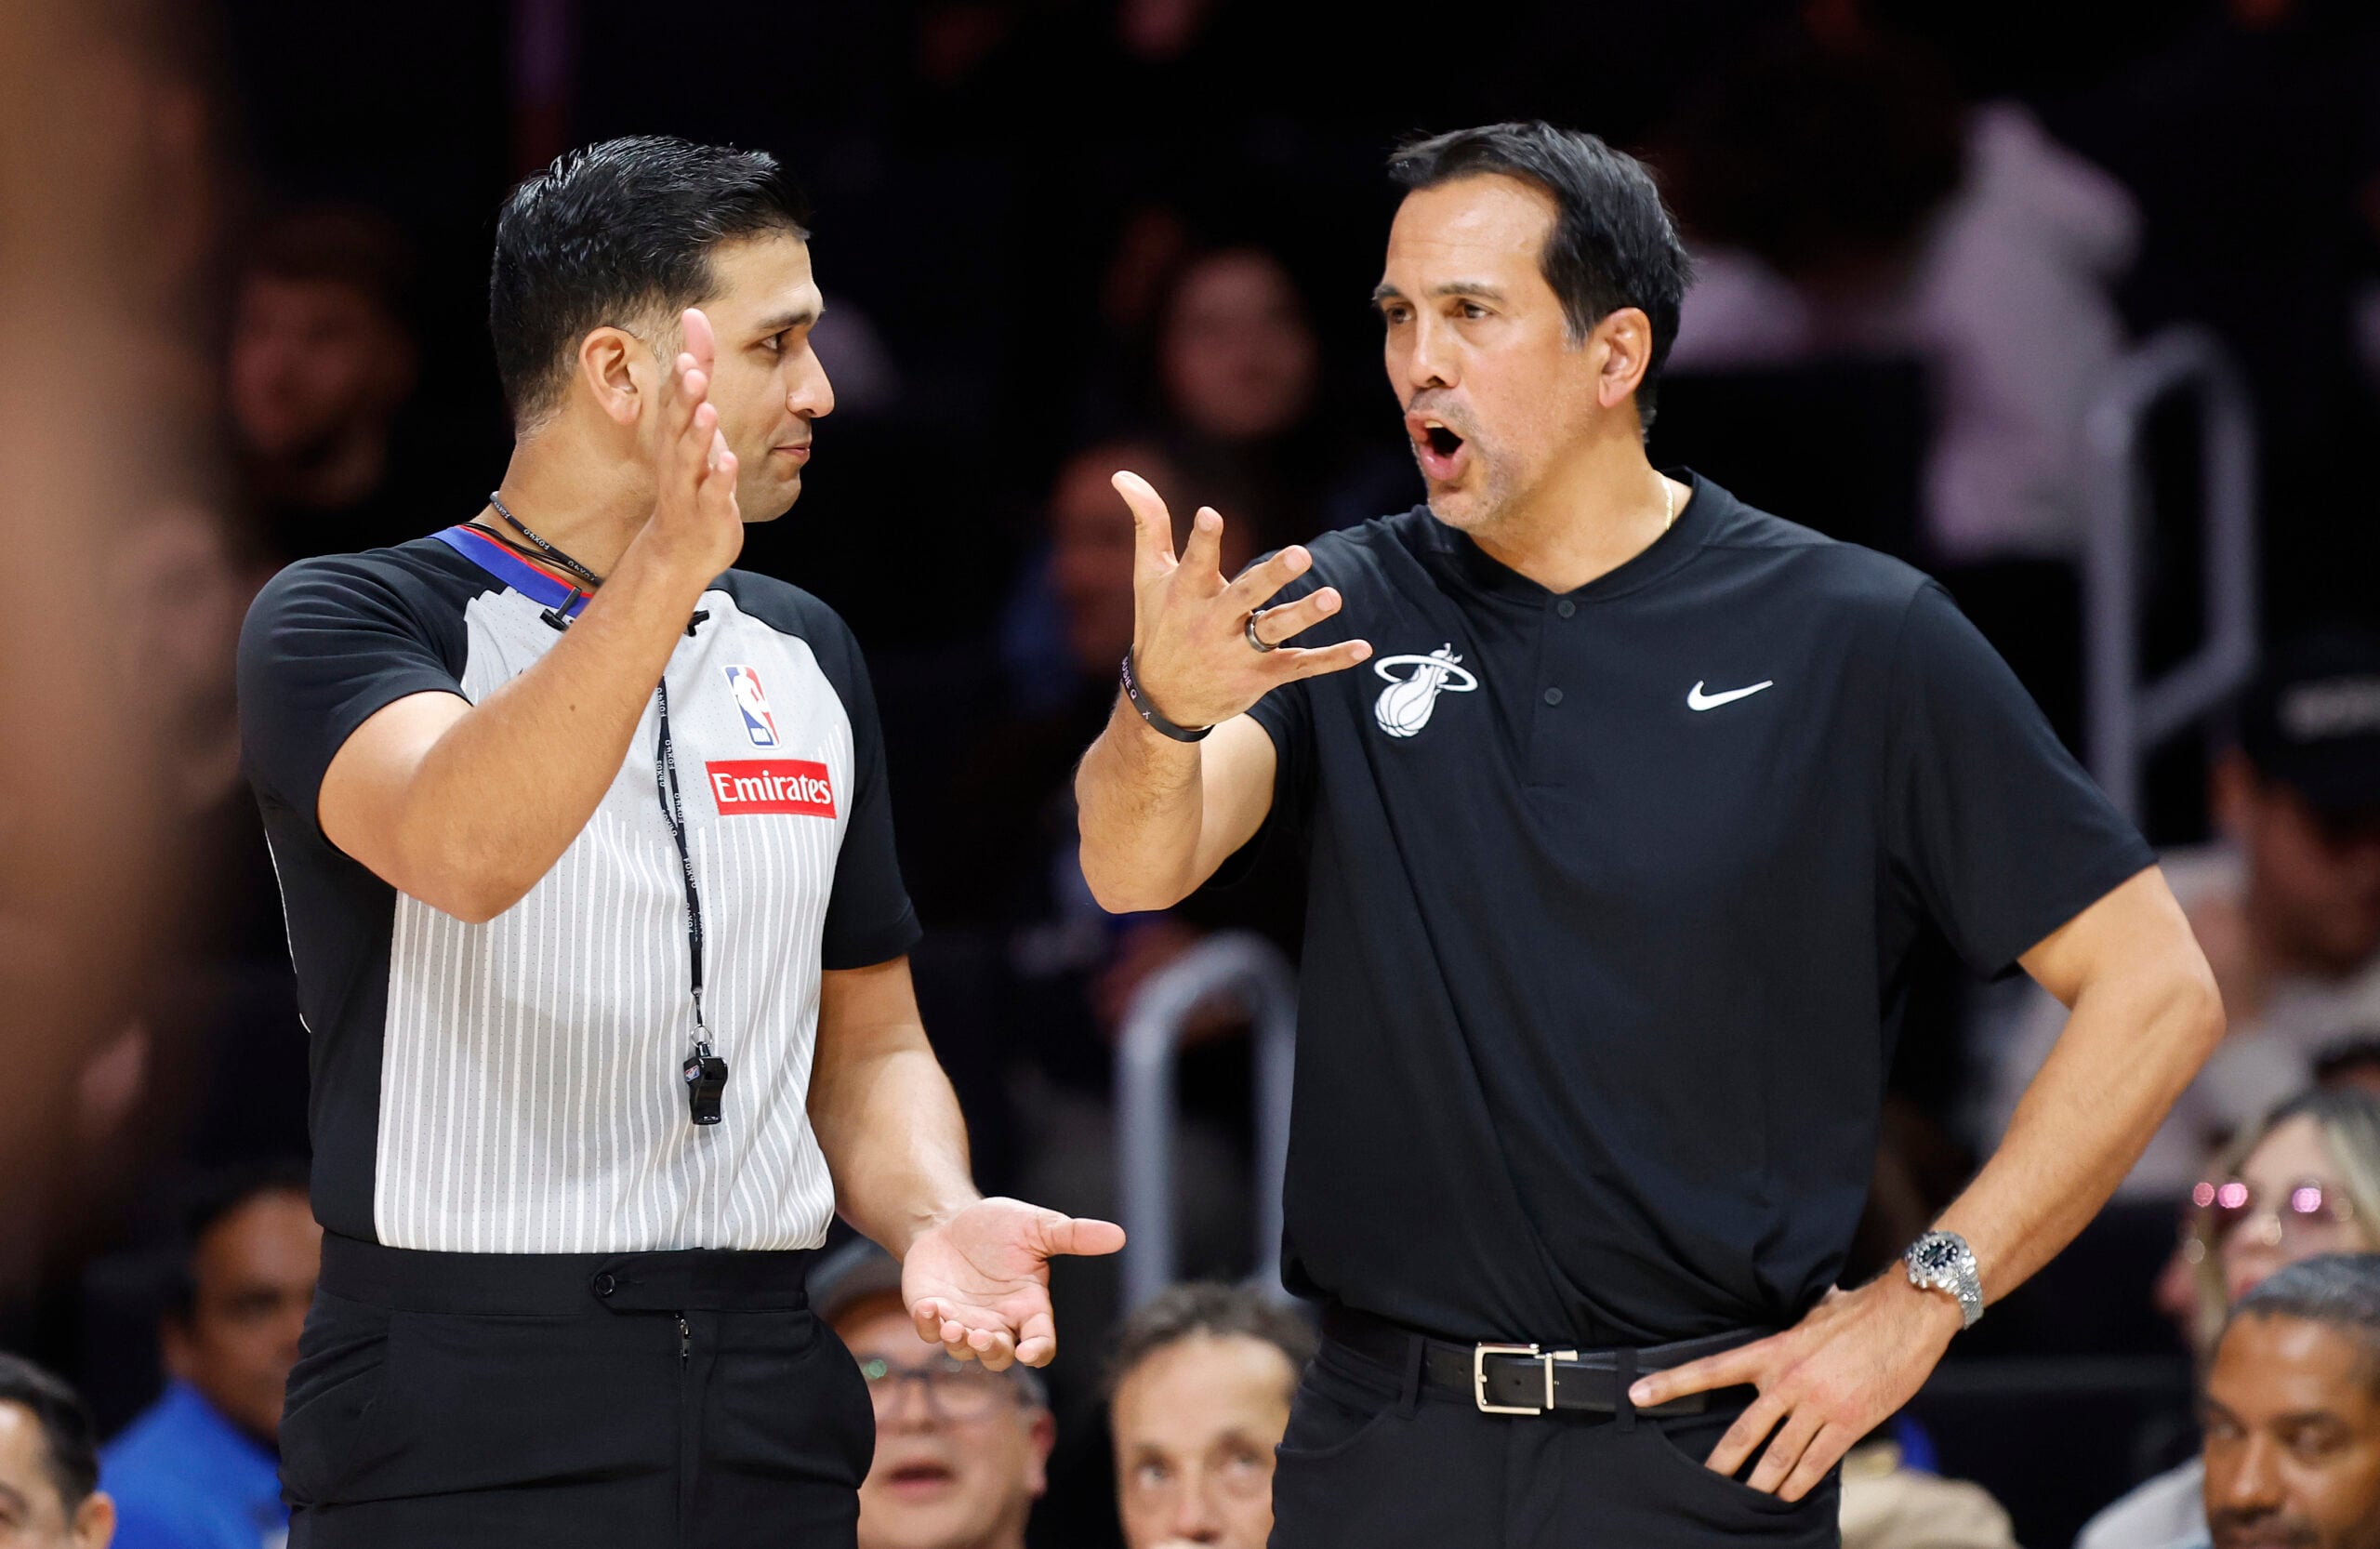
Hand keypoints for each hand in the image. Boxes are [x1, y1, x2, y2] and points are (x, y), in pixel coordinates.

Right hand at [641, 308, 743, 576]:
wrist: (679, 550)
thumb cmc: (692, 483)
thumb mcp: (697, 434)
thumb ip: (698, 389)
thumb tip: (696, 337)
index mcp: (676, 437)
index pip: (678, 395)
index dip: (686, 363)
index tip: (692, 326)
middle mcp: (678, 458)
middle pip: (678, 423)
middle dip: (685, 397)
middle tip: (692, 369)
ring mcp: (690, 487)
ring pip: (691, 459)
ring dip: (699, 435)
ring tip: (709, 410)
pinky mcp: (707, 514)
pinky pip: (712, 496)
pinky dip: (718, 480)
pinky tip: (728, 462)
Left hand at [903, 1197, 1125, 1369]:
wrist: (947, 1218)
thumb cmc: (995, 1226)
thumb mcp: (1036, 1226)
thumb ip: (1073, 1235)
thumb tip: (1119, 1235)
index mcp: (1027, 1306)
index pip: (1040, 1341)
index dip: (1036, 1351)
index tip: (1028, 1352)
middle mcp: (998, 1322)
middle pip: (1000, 1357)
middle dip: (991, 1352)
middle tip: (981, 1336)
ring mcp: (964, 1322)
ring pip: (965, 1352)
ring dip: (959, 1344)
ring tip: (953, 1324)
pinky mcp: (933, 1316)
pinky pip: (930, 1333)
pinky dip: (929, 1325)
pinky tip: (929, 1306)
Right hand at [1114, 471, 1371, 730]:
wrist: (1163, 702)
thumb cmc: (1159, 625)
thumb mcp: (1149, 576)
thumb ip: (1148, 523)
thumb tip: (1121, 475)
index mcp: (1186, 596)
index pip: (1196, 564)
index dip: (1204, 540)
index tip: (1211, 515)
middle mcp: (1214, 623)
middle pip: (1247, 596)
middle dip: (1273, 576)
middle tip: (1302, 554)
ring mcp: (1240, 652)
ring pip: (1276, 631)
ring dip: (1305, 615)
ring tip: (1333, 597)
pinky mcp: (1263, 675)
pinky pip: (1302, 666)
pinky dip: (1332, 659)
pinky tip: (1363, 647)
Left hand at [1626, 1275, 1961, 1500]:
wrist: (1907, 1314)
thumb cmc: (1860, 1311)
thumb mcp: (1811, 1313)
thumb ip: (1790, 1329)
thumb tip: (1782, 1319)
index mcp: (1773, 1350)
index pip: (1711, 1369)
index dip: (1671, 1383)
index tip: (1637, 1394)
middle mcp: (1788, 1380)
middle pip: (1743, 1430)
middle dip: (1722, 1462)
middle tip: (1706, 1482)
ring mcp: (1818, 1404)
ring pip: (1778, 1455)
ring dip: (1761, 1483)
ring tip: (1746, 1500)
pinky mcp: (1848, 1422)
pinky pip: (1816, 1462)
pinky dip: (1799, 1483)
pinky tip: (1787, 1495)